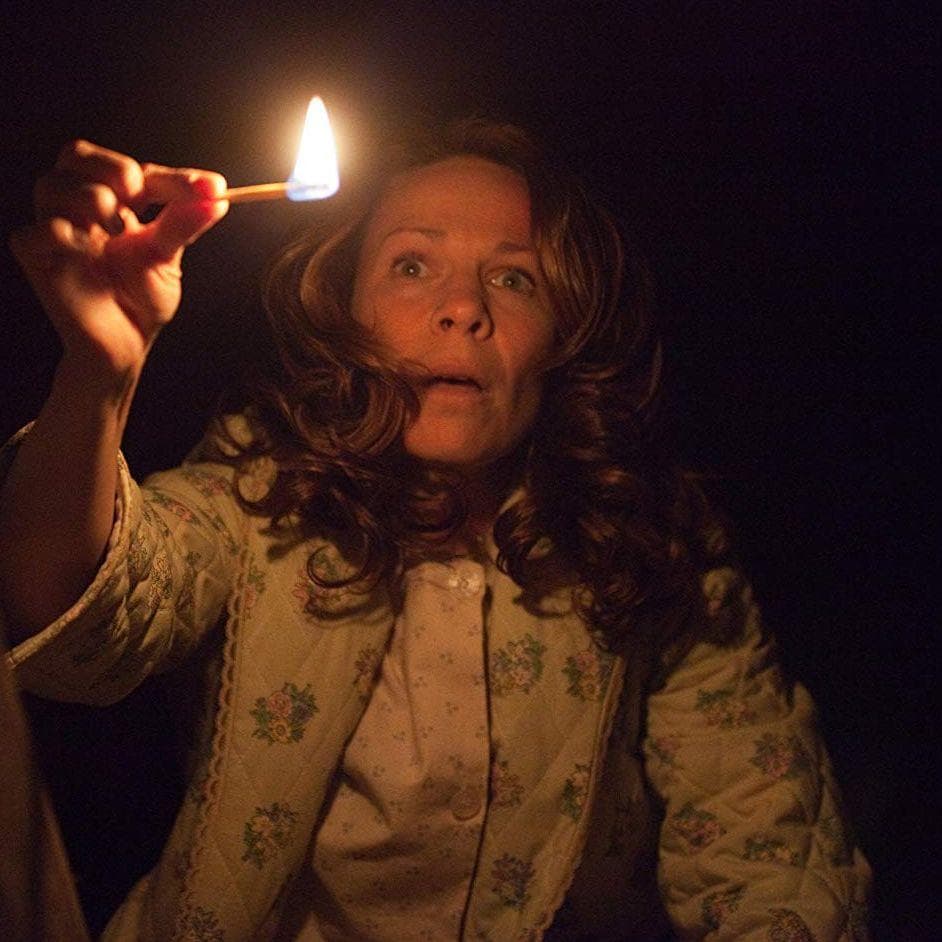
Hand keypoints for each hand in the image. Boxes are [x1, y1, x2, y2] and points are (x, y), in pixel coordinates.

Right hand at [9, 140, 228, 386]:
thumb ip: (184, 225)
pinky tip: (88, 250)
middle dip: (114, 169)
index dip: (171, 176)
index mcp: (113, 201)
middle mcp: (79, 208)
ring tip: (117, 230)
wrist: (127, 345)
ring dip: (90, 198)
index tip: (212, 189)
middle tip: (139, 194)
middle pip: (77, 155)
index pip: (131, 169)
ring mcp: (55, 232)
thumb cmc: (141, 299)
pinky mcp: (37, 260)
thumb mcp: (168, 258)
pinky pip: (34, 233)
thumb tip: (216, 199)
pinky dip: (62, 233)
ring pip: (52, 186)